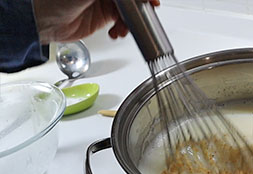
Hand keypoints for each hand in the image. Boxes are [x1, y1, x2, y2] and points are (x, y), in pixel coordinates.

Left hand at [33, 0, 159, 43]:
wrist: (42, 20)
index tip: (151, 1)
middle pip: (131, 0)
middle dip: (140, 8)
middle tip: (147, 13)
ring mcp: (104, 2)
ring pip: (129, 11)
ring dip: (132, 21)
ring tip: (125, 27)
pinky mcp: (102, 17)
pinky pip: (121, 23)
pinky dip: (123, 29)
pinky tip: (117, 32)